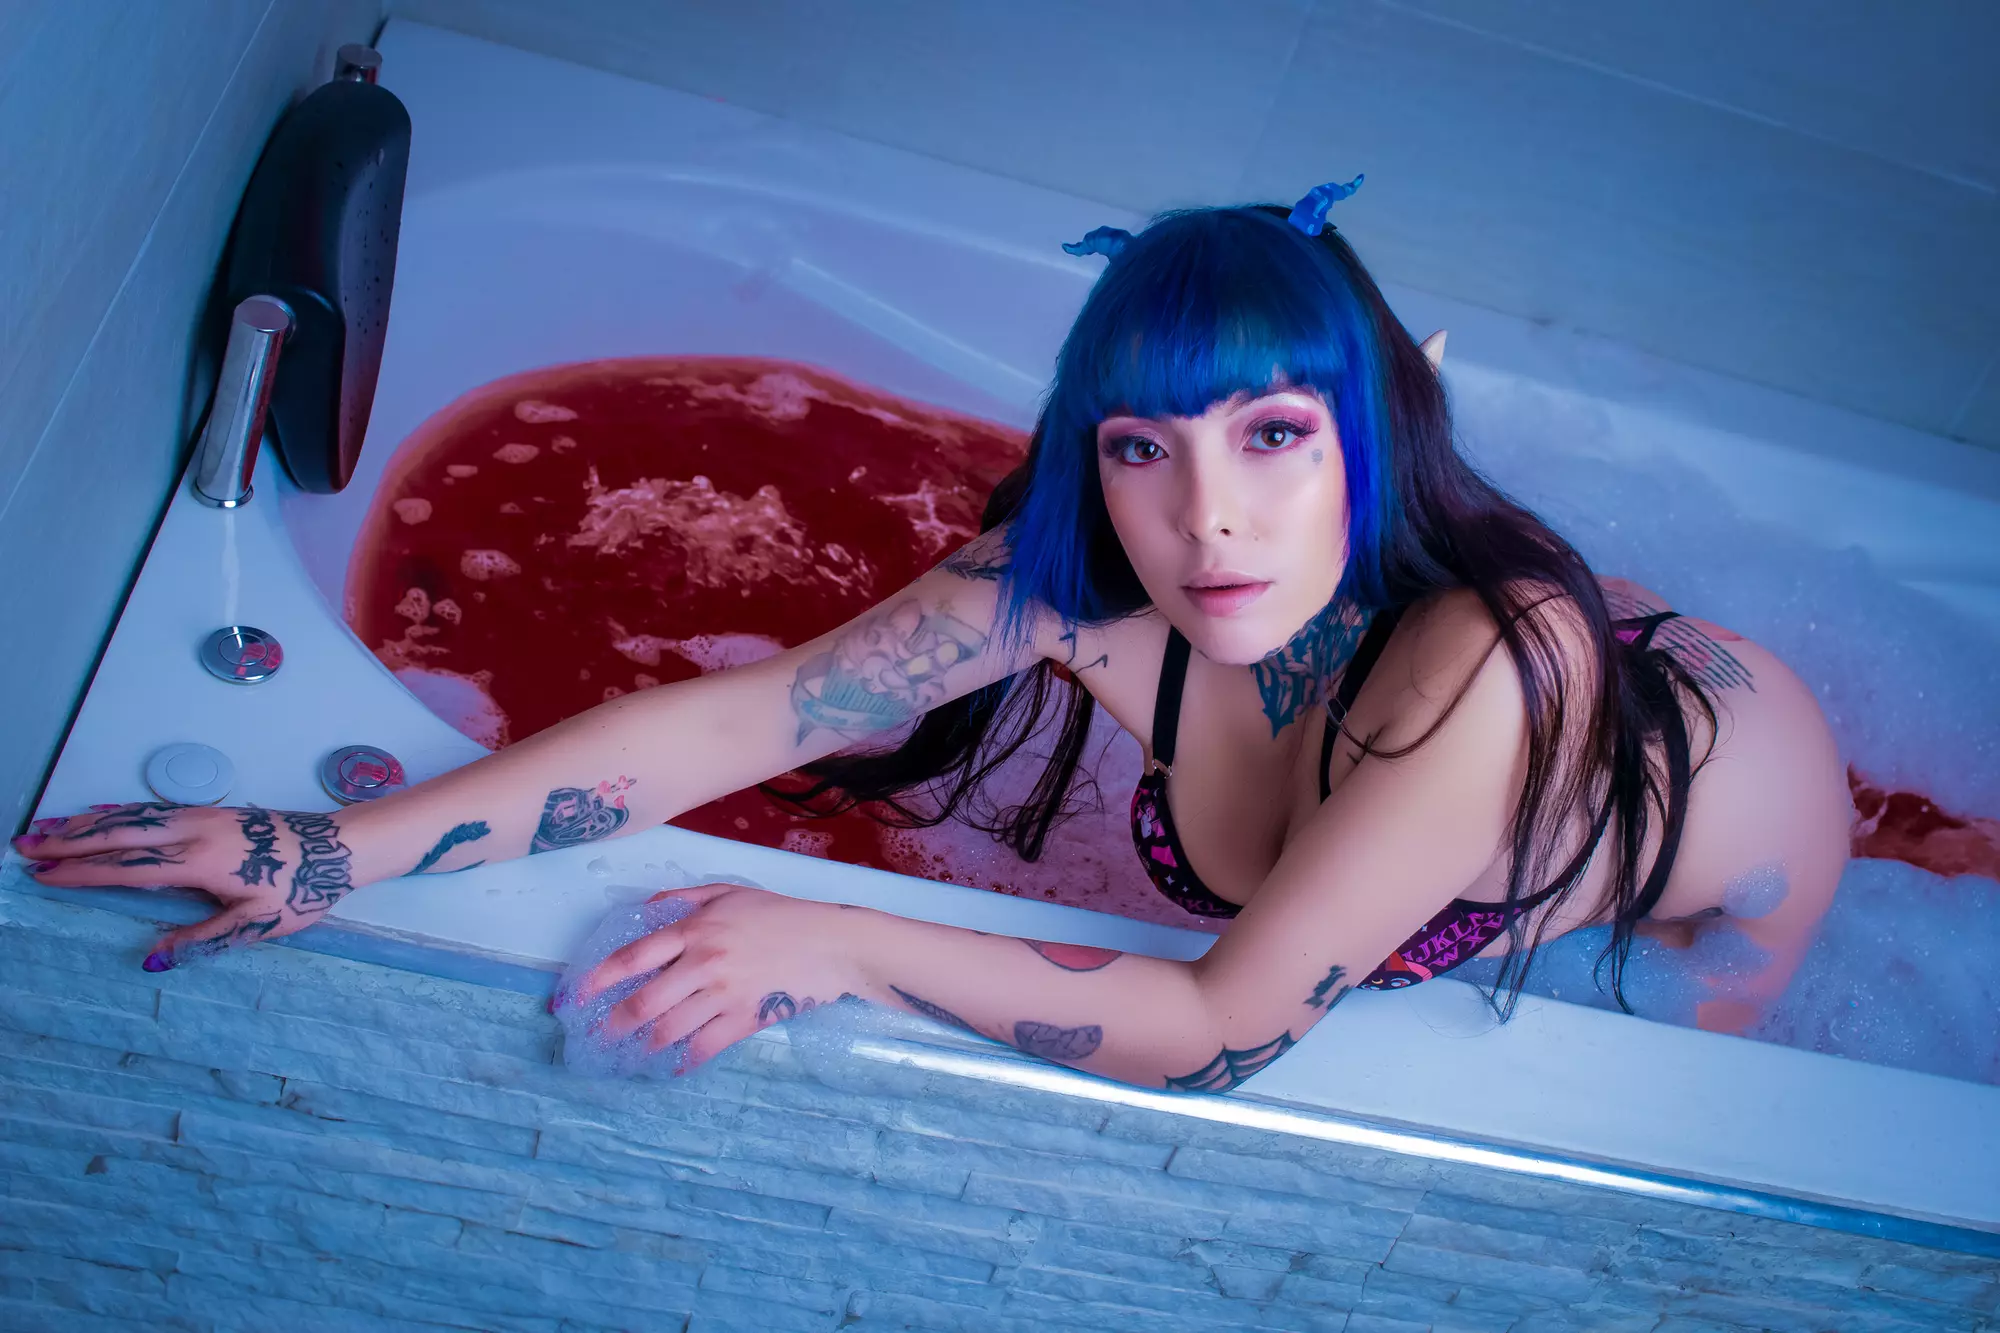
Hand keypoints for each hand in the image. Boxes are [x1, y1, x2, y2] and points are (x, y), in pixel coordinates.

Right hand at [13, 802, 362, 969]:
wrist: (339, 847)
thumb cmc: (301, 889)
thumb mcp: (256, 924)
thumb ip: (201, 940)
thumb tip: (150, 961)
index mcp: (199, 861)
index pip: (126, 867)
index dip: (82, 872)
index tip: (43, 875)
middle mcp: (193, 831)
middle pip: (118, 834)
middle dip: (68, 841)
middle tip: (23, 846)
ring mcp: (201, 816)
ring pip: (131, 817)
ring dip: (85, 823)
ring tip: (45, 828)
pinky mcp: (211, 812)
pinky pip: (153, 809)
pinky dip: (118, 812)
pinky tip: (99, 814)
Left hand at [566, 883, 868, 1073]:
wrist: (831, 944)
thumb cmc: (780, 914)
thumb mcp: (729, 892)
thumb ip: (683, 899)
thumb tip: (645, 910)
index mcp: (696, 929)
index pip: (635, 956)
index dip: (600, 979)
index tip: (578, 996)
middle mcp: (704, 962)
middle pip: (644, 1001)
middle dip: (616, 1023)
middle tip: (600, 1036)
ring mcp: (724, 994)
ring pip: (669, 1029)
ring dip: (644, 1045)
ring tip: (630, 1053)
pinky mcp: (745, 1019)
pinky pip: (704, 1047)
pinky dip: (684, 1060)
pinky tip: (673, 1066)